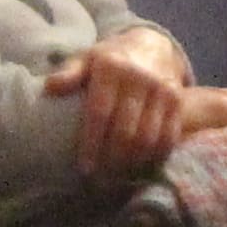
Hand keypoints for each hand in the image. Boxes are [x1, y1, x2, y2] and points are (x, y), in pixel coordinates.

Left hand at [41, 35, 196, 181]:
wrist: (152, 45)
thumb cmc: (111, 59)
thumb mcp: (87, 59)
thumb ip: (69, 73)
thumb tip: (49, 88)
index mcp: (111, 68)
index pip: (100, 113)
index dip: (92, 144)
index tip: (85, 167)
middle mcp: (139, 78)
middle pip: (125, 131)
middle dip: (112, 160)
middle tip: (101, 181)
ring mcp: (161, 89)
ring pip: (148, 137)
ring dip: (133, 163)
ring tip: (119, 178)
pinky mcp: (177, 100)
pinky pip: (169, 135)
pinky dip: (156, 156)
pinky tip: (143, 167)